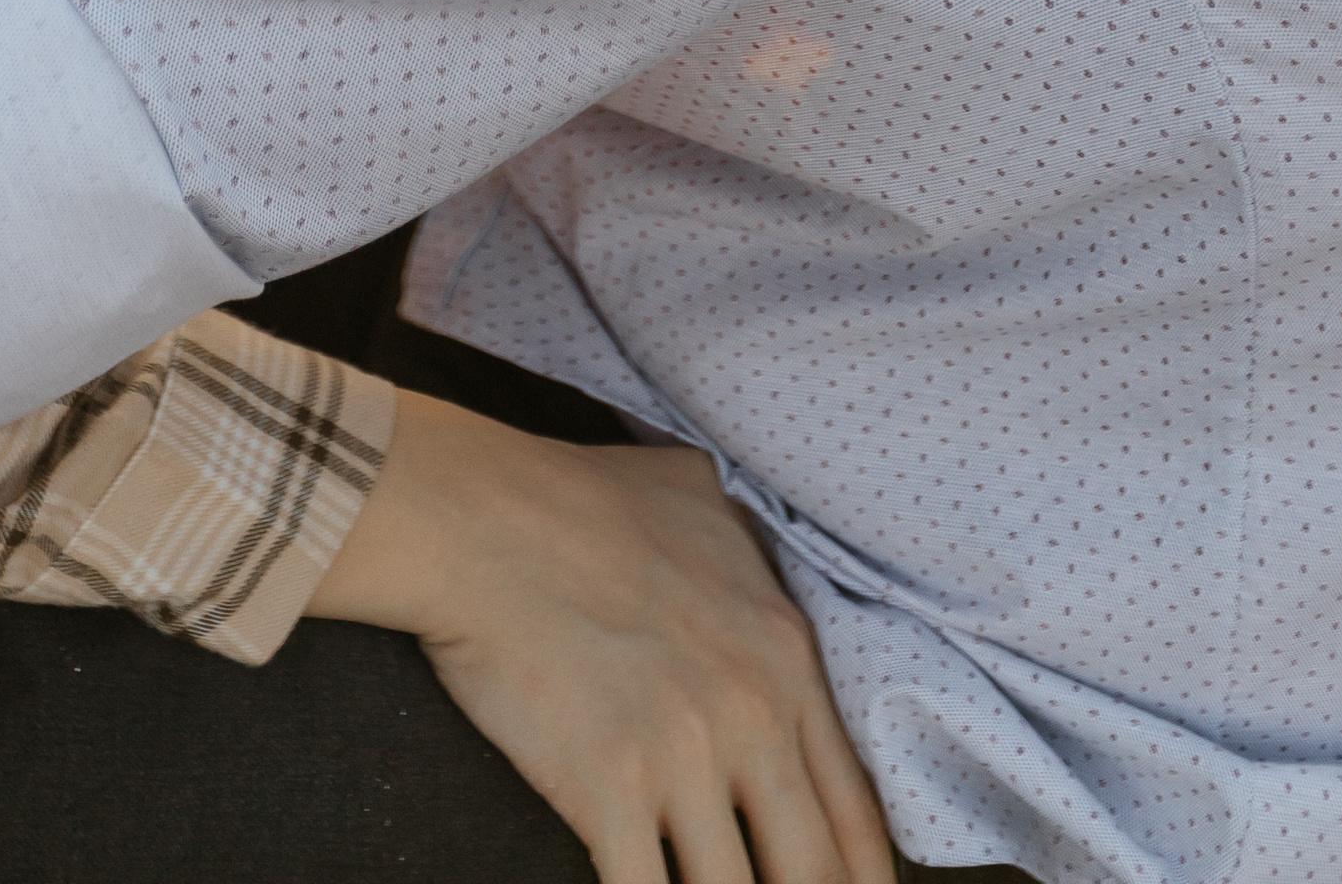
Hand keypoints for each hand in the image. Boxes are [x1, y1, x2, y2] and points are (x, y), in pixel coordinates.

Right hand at [310, 389, 895, 883]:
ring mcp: (685, 756)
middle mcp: (754, 713)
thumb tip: (751, 554)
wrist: (482, 517)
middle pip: (812, 869)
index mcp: (785, 654)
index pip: (856, 809)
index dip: (858, 879)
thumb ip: (746, 547)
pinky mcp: (610, 791)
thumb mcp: (699, 497)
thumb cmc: (580, 498)